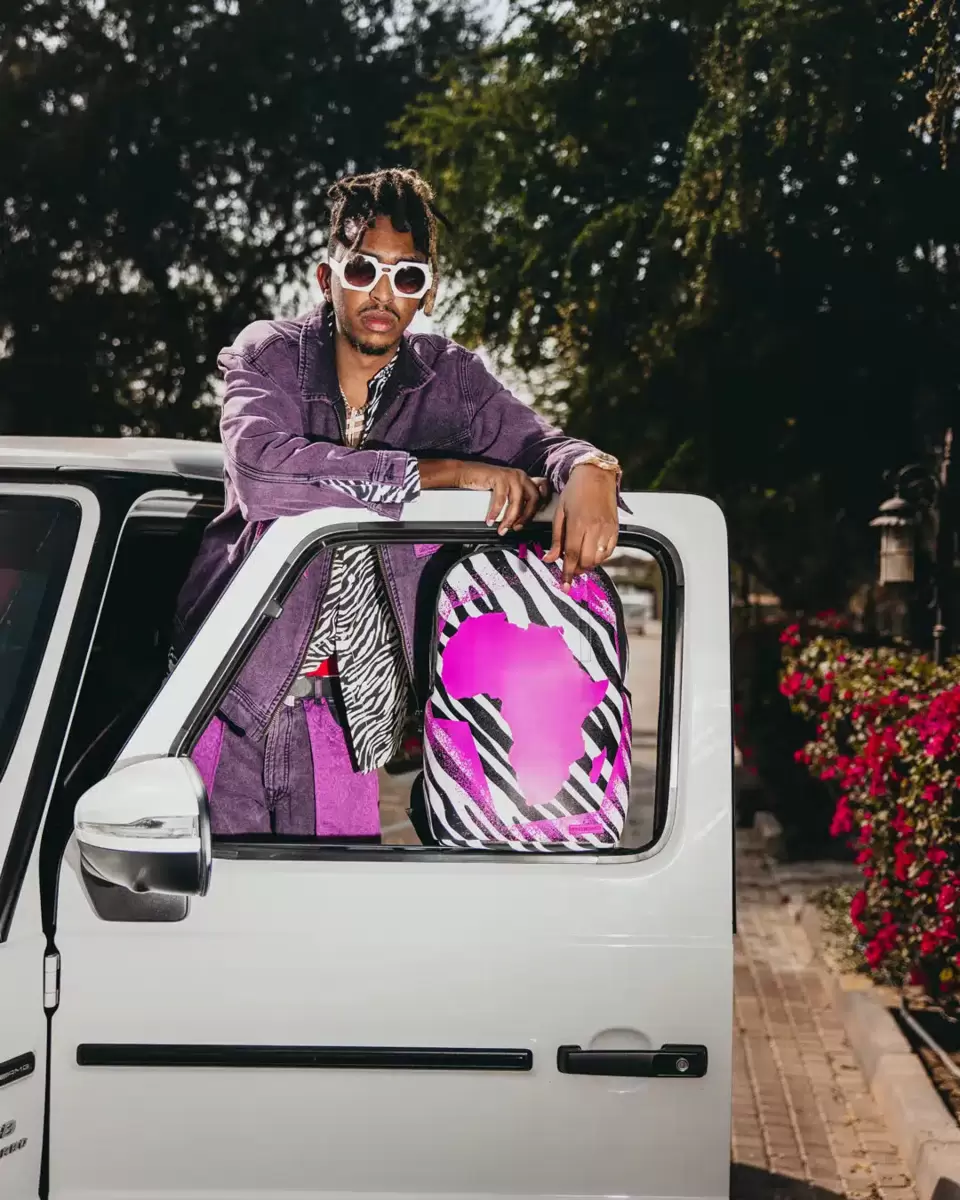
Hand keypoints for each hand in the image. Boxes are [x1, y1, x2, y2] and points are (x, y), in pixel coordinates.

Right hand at [418, 458, 550, 533]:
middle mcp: (521, 476)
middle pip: (533, 499)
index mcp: (525, 479)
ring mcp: (511, 475)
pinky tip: (490, 520)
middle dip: (526, 517)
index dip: (539, 508)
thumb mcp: (506, 491)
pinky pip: (501, 500)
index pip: (541, 494)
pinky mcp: (499, 477)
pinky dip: (495, 513)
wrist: (467, 473)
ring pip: (517, 502)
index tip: (530, 521)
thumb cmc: (485, 484)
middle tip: (516, 528)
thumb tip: (522, 519)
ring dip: (509, 519)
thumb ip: (517, 499)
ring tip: (502, 529)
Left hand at [543, 464, 618, 589]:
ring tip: (580, 559)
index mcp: (578, 524)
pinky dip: (600, 557)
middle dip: (578, 569)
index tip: (565, 585)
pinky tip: (592, 553)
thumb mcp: (559, 513)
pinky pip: (610, 551)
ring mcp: (607, 529)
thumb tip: (549, 559)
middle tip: (570, 568)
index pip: (572, 555)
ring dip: (589, 564)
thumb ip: (556, 538)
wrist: (596, 476)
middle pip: (587, 560)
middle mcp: (595, 528)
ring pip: (599, 558)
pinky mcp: (615, 529)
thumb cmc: (575, 492)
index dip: (567, 572)